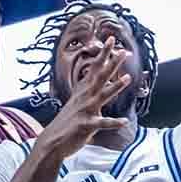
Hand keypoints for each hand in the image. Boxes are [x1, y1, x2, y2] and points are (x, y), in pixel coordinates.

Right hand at [35, 37, 130, 159]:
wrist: (53, 142)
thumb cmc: (69, 122)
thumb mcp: (79, 102)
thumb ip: (89, 90)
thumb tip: (95, 78)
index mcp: (84, 90)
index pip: (95, 68)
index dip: (104, 54)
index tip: (112, 39)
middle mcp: (85, 97)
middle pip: (100, 76)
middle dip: (112, 63)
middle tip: (124, 51)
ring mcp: (85, 110)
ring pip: (102, 95)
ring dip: (115, 86)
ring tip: (127, 77)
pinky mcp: (86, 125)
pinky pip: (102, 123)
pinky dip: (113, 122)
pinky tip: (124, 121)